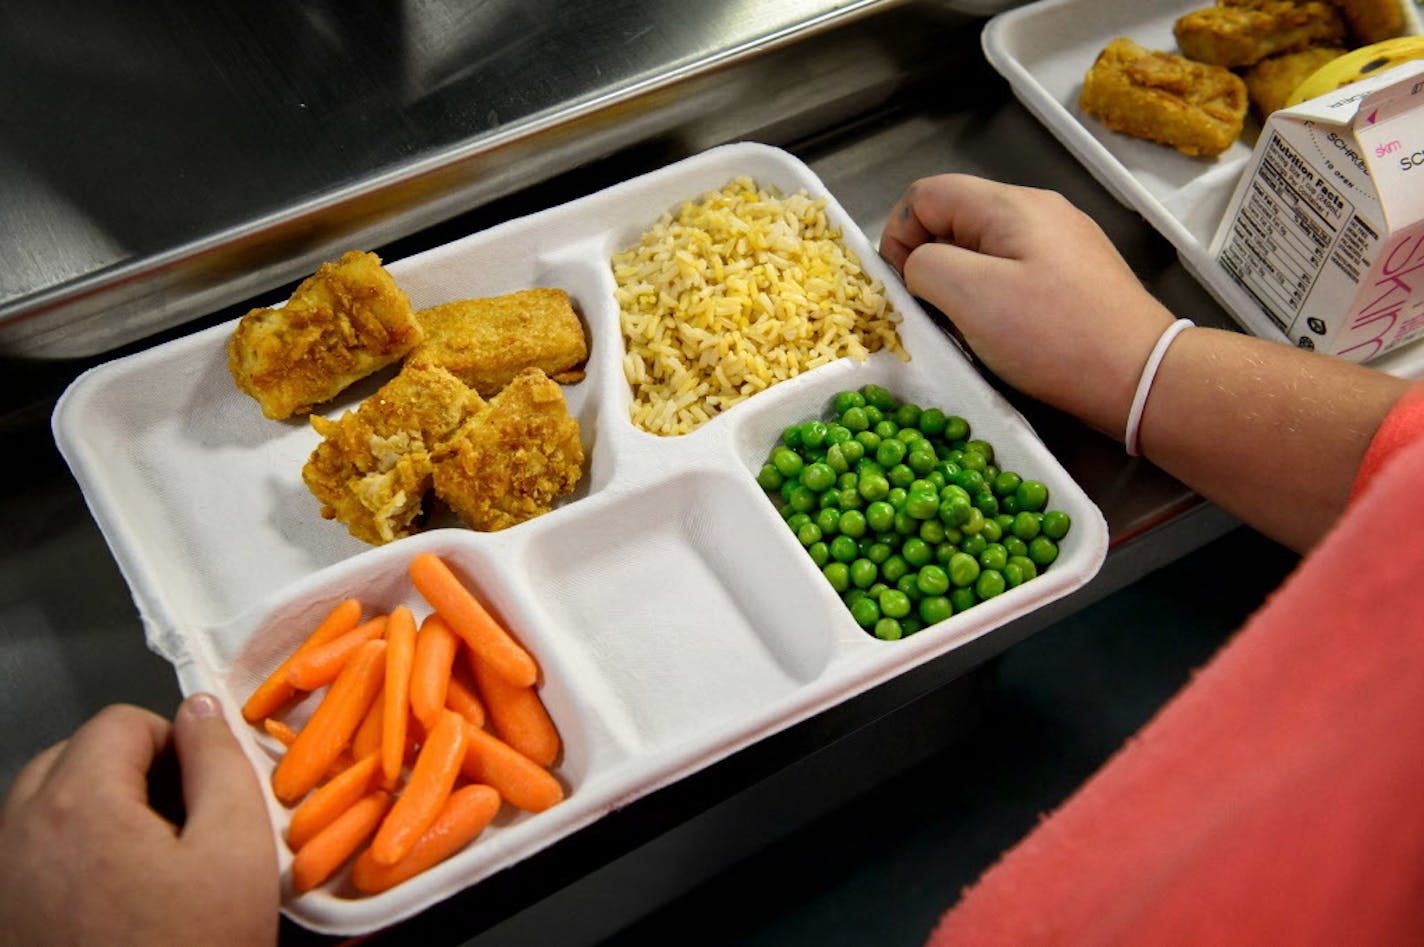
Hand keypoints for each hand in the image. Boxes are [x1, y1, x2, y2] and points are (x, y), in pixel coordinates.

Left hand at [0, 695, 278, 946]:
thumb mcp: (237, 848)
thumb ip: (221, 763)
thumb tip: (199, 711)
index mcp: (78, 802)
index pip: (120, 722)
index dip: (174, 743)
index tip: (203, 789)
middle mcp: (18, 831)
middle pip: (74, 758)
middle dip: (129, 776)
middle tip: (180, 828)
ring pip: (46, 806)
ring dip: (96, 815)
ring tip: (147, 869)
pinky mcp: (0, 917)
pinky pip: (27, 856)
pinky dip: (66, 858)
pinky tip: (111, 902)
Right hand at [880, 174, 1174, 438]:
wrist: (1139, 376)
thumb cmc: (1053, 336)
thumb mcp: (971, 297)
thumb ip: (926, 266)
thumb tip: (918, 264)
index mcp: (1011, 205)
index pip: (926, 194)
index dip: (899, 235)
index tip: (904, 286)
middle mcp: (1039, 209)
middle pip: (956, 217)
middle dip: (932, 260)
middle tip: (936, 312)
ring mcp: (1063, 240)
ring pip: (984, 246)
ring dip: (963, 282)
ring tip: (971, 325)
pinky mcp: (1077, 272)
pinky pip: (1016, 268)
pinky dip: (996, 294)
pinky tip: (1008, 329)